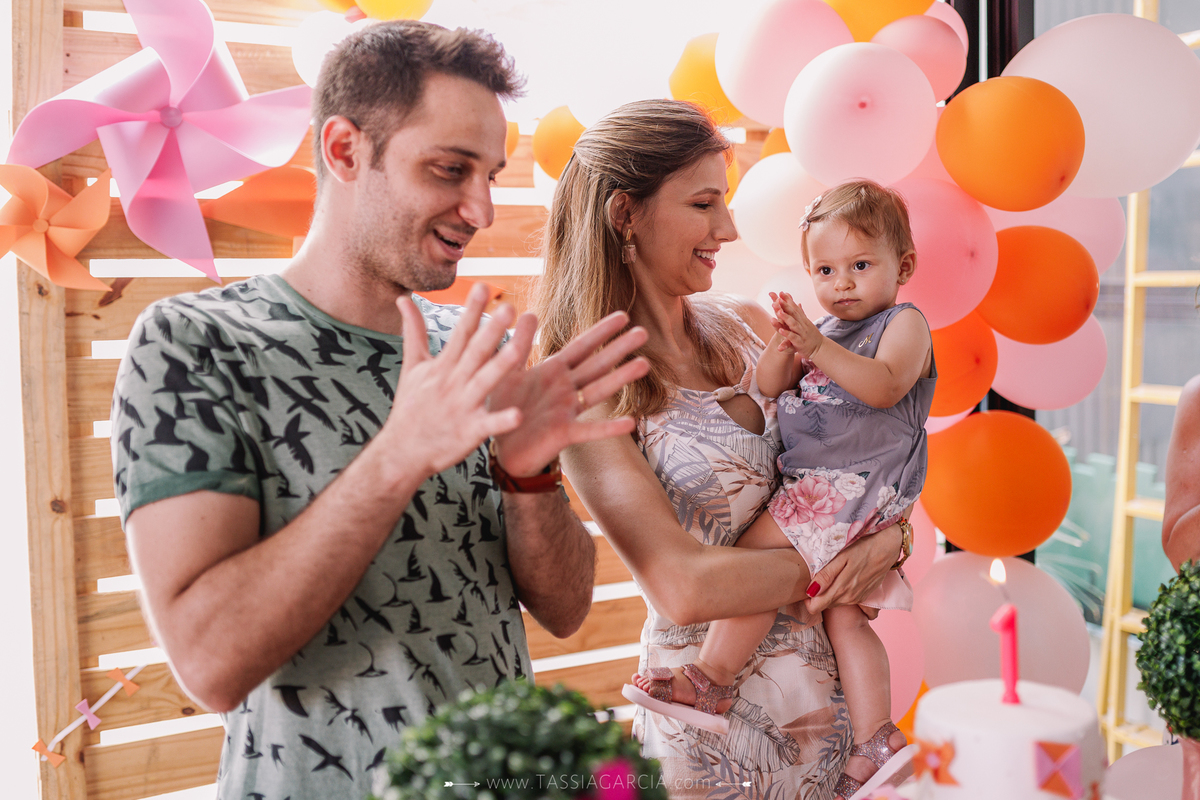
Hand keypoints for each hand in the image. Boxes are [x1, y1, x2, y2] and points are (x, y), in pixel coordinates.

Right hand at [381, 283, 528, 478]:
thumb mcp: (411, 366)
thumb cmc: (410, 407)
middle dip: (491, 330)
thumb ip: (413, 331)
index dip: (472, 310)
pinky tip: (518, 415)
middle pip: (474, 352)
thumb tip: (403, 298)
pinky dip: (502, 421)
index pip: (460, 332)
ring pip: (484, 382)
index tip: (484, 286)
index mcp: (443, 366)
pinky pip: (488, 425)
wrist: (401, 452)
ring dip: (500, 366)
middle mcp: (453, 382)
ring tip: (519, 349)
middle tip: (509, 308)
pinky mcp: (469, 432)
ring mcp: (461, 406)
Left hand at [490, 311, 649, 477]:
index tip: (624, 316)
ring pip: (599, 390)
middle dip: (619, 348)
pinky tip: (630, 423)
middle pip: (597, 364)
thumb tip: (530, 312)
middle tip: (643, 332)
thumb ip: (520, 344)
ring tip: (644, 364)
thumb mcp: (507, 371)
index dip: (601, 331)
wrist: (497, 446)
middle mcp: (565, 388)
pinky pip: (589, 430)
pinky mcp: (563, 433)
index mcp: (552, 371)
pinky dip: (609, 427)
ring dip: (621, 378)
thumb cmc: (504, 407)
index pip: (581, 346)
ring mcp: (567, 410)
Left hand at [770, 292, 822, 358]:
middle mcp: (802, 324)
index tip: (781, 292)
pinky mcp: (800, 342)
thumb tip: (798, 303)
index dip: (788, 300)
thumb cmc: (811, 336)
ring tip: (778, 312)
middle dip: (786, 306)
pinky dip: (787, 334)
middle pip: (794, 314)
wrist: (820, 349)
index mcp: (802, 320)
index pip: (795, 308)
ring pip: (793, 324)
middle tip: (778, 298)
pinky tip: (780, 330)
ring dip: (786, 318)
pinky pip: (793, 337)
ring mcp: (801, 333)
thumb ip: (801, 313)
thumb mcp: (806, 323)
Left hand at [804, 523, 902, 614]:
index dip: (806, 599)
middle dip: (816, 594)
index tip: (806, 584)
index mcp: (841, 590)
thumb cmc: (863, 547)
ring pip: (834, 602)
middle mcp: (849, 598)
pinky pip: (845, 599)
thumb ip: (826, 576)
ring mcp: (858, 598)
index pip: (815, 607)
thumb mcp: (841, 557)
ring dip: (828, 592)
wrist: (888, 546)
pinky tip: (842, 576)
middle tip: (816, 576)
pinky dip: (840, 591)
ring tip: (829, 574)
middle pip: (824, 605)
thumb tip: (810, 592)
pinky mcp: (864, 595)